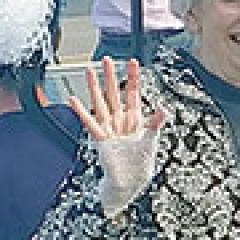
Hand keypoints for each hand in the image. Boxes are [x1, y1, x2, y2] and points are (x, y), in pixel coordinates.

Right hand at [67, 57, 164, 217]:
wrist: (130, 180)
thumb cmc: (141, 161)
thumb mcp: (151, 139)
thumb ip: (156, 122)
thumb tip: (165, 108)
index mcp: (134, 118)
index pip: (133, 93)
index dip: (133, 78)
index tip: (133, 62)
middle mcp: (120, 120)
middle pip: (114, 93)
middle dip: (111, 76)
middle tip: (106, 59)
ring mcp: (109, 127)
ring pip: (101, 103)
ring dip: (94, 87)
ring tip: (89, 71)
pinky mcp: (101, 138)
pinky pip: (90, 123)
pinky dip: (82, 111)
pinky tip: (74, 100)